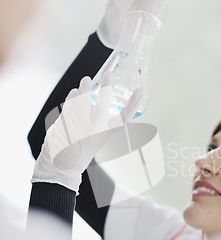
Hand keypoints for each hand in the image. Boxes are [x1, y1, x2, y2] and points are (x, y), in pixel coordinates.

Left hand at [32, 75, 141, 193]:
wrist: (61, 165)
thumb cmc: (81, 150)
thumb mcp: (97, 138)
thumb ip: (101, 121)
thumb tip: (99, 103)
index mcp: (105, 134)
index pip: (124, 118)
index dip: (134, 104)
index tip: (141, 90)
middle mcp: (94, 130)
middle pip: (103, 104)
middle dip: (108, 86)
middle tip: (109, 74)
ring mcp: (78, 125)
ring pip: (83, 99)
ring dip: (85, 87)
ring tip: (86, 80)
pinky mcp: (64, 122)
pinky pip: (69, 103)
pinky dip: (72, 96)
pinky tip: (74, 92)